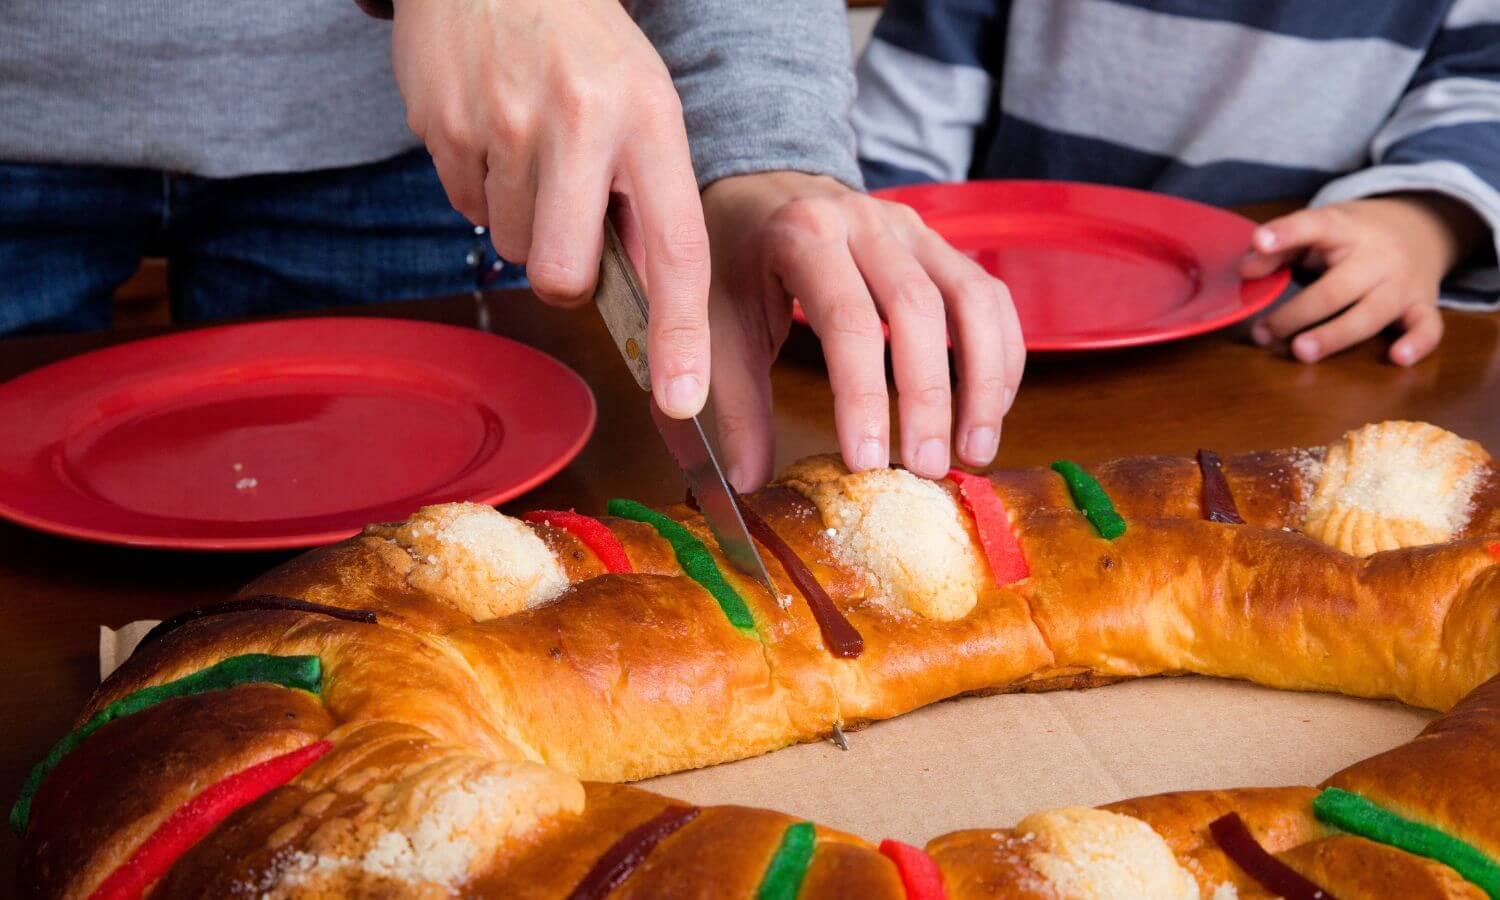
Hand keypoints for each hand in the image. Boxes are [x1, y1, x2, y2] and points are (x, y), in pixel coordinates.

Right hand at [391, 0, 710, 417]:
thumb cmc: (585, 51)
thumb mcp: (645, 106)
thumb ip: (649, 199)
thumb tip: (648, 305)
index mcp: (648, 121)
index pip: (675, 250)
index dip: (681, 335)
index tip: (682, 399)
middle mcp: (579, 124)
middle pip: (563, 276)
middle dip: (565, 273)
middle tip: (569, 217)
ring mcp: (503, 126)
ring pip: (512, 248)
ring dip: (523, 220)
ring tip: (534, 148)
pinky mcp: (442, 129)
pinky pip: (468, 211)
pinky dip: (483, 190)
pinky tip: (496, 134)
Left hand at [701, 172, 1024, 489]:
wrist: (758, 192)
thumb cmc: (734, 263)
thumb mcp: (714, 326)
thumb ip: (732, 402)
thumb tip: (749, 481)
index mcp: (803, 235)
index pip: (848, 321)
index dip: (862, 396)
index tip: (867, 463)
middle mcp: (865, 223)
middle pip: (918, 310)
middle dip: (928, 399)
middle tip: (927, 469)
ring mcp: (911, 229)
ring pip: (972, 300)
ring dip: (983, 381)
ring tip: (975, 450)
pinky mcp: (939, 244)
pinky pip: (988, 297)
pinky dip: (999, 354)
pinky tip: (989, 409)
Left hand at [1240, 194, 1482, 365]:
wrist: (1419, 228)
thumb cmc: (1350, 236)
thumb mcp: (1316, 229)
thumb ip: (1279, 248)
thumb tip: (1244, 270)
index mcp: (1344, 229)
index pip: (1315, 226)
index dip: (1287, 233)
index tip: (1260, 241)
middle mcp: (1377, 256)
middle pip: (1336, 289)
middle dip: (1298, 313)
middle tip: (1263, 333)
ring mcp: (1402, 283)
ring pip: (1371, 314)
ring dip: (1335, 335)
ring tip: (1300, 351)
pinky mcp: (1422, 305)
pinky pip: (1428, 327)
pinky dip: (1418, 343)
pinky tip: (1397, 358)